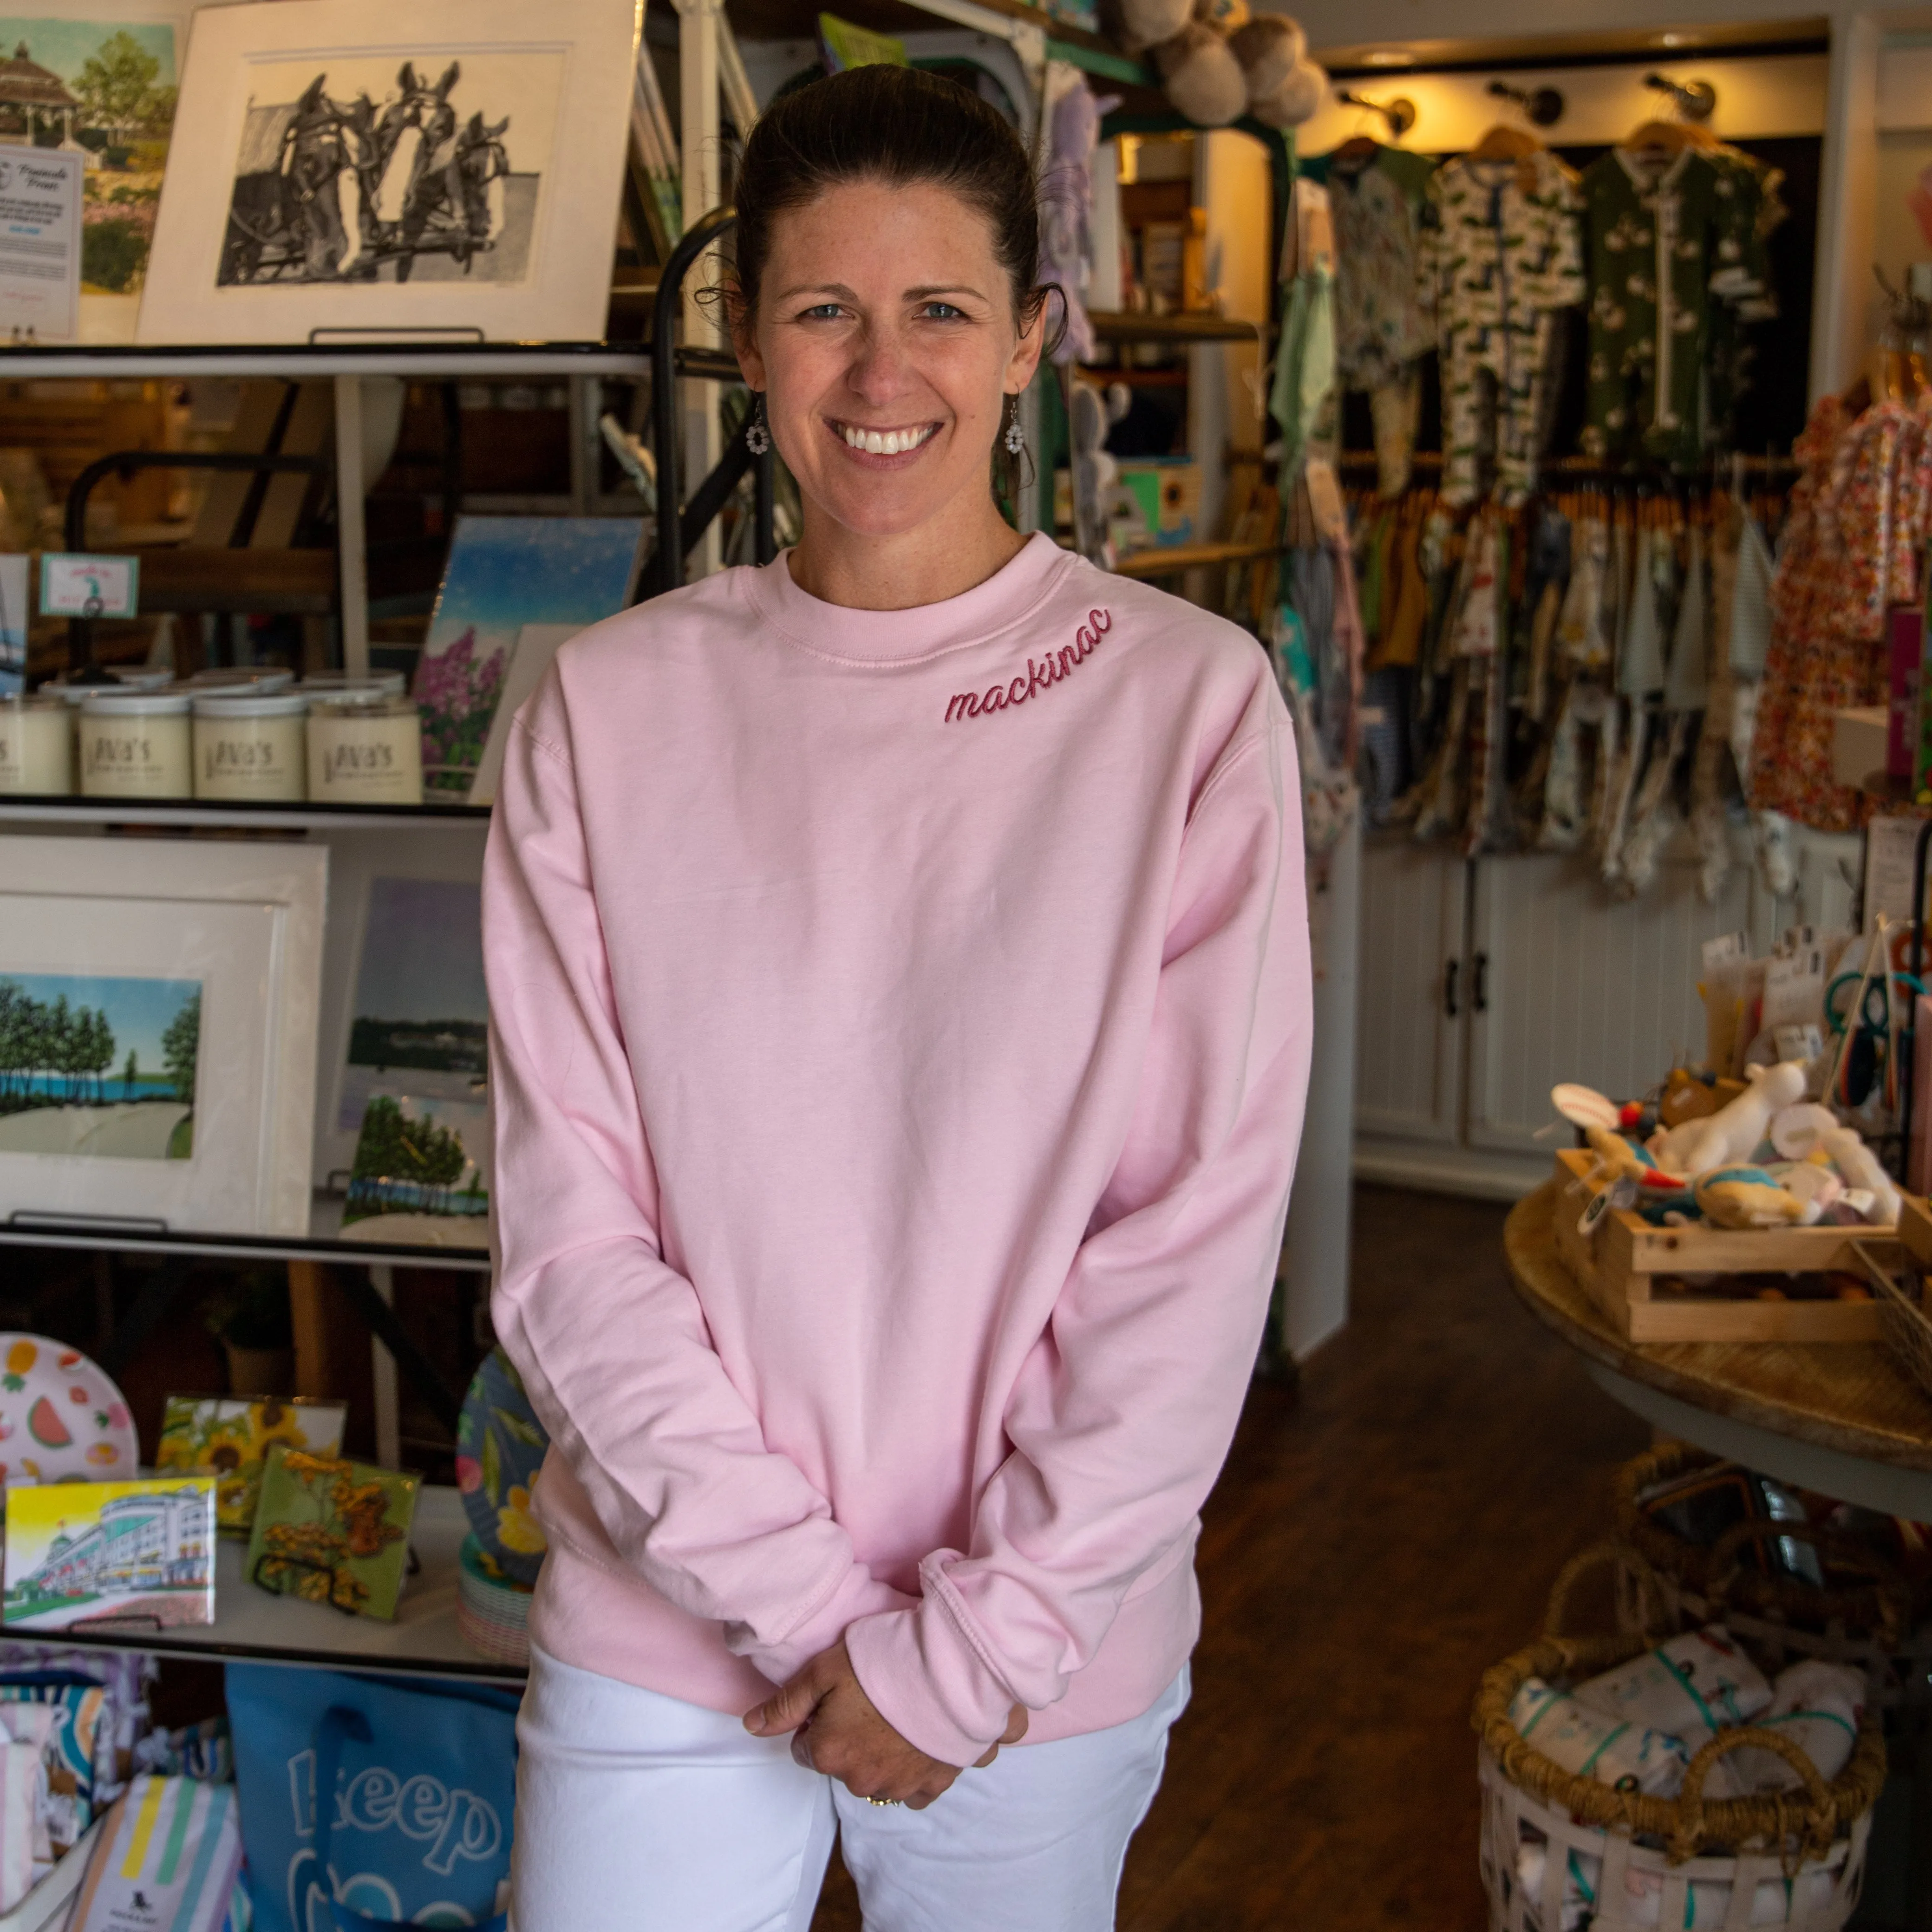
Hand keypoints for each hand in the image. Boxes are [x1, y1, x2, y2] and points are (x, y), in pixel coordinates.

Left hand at [743, 1639, 1026, 1808]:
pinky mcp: (934, 1784)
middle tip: (871, 1702)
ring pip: (877, 1778)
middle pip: (843, 1764)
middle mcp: (860, 1780)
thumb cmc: (883, 1661)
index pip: (806, 1748)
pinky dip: (914, 1772)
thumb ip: (786, 1704)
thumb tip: (751, 1726)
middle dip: (850, 1740)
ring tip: (898, 1717)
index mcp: (828, 1754)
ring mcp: (899, 1786)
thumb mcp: (824, 1671)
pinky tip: (919, 1741)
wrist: (950, 1668)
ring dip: (882, 1757)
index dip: (819, 1722)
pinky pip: (915, 1792)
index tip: (840, 1700)